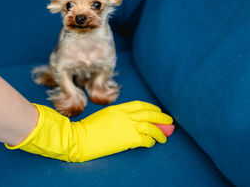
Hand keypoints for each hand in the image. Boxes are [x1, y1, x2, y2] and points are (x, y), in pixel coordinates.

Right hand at [6, 101, 172, 161]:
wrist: (79, 139)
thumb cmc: (87, 130)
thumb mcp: (103, 117)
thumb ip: (116, 117)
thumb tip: (126, 122)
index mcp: (118, 108)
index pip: (139, 105)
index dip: (151, 109)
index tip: (158, 112)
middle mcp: (124, 115)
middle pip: (148, 114)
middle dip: (161, 118)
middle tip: (169, 122)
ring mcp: (126, 126)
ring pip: (150, 127)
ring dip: (160, 131)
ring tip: (165, 136)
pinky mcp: (127, 138)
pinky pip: (145, 139)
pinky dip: (151, 141)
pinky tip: (152, 143)